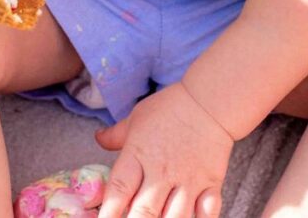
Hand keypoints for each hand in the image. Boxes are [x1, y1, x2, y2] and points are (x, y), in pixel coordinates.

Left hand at [96, 82, 231, 217]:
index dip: (109, 211)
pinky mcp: (211, 185)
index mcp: (139, 155)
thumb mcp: (137, 118)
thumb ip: (116, 135)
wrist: (210, 101)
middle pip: (145, 211)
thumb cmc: (171, 108)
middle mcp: (162, 172)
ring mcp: (188, 181)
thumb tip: (97, 138)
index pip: (119, 189)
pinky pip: (206, 213)